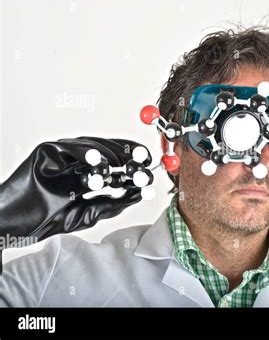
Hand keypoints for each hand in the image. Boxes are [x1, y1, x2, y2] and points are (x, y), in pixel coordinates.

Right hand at [0, 136, 151, 245]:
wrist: (16, 224)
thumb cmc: (48, 220)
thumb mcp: (89, 213)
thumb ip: (114, 202)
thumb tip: (140, 193)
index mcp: (87, 176)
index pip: (114, 166)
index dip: (132, 165)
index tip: (150, 167)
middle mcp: (77, 163)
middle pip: (107, 153)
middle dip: (127, 156)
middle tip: (144, 159)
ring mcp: (63, 155)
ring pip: (93, 147)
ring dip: (111, 154)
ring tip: (126, 163)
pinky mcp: (48, 151)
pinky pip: (71, 147)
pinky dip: (87, 151)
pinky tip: (100, 160)